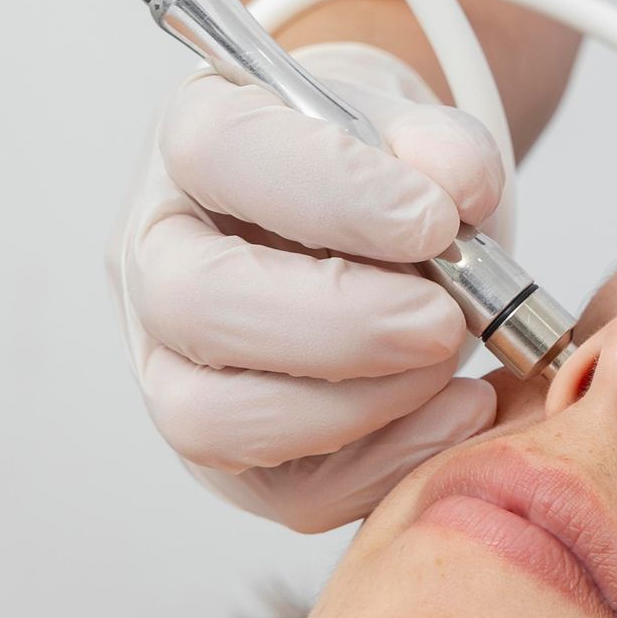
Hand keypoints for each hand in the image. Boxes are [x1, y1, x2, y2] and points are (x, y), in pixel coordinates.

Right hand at [113, 42, 501, 529]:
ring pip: (211, 417)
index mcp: (195, 140)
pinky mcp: (228, 453)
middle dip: (337, 326)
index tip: (437, 221)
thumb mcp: (416, 126)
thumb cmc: (379, 168)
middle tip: (441, 319)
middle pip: (193, 303)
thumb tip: (457, 185)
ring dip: (351, 406)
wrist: (378, 220)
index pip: (220, 152)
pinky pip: (287, 491)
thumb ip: (443, 144)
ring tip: (446, 363)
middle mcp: (158, 253)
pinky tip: (458, 410)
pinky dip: (386, 464)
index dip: (334, 191)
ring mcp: (175, 362)